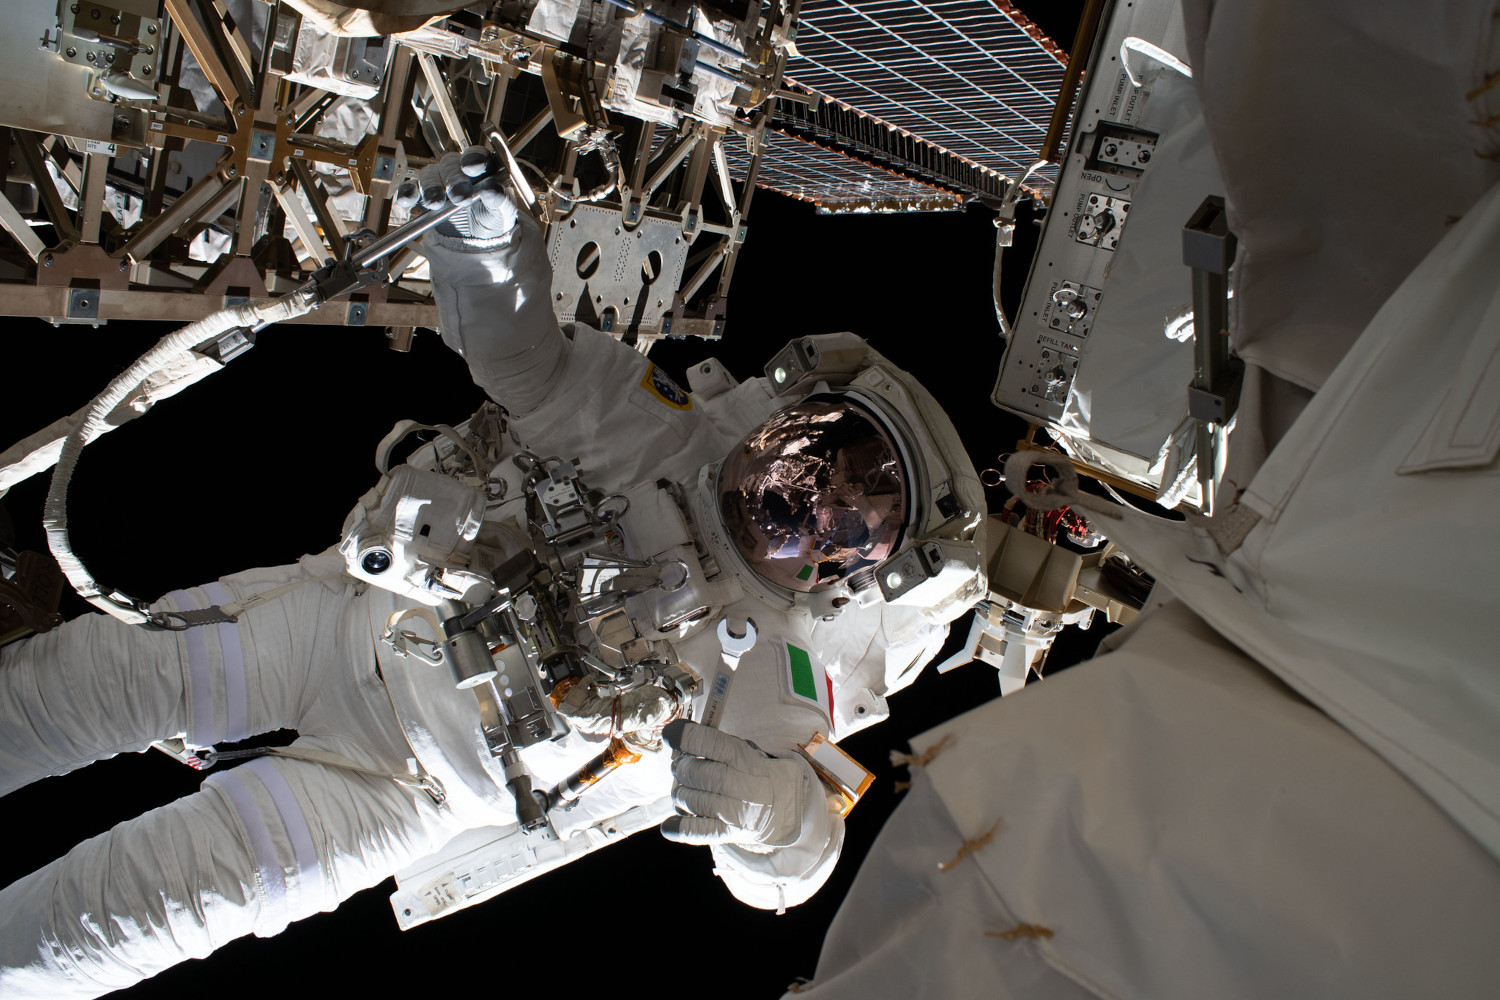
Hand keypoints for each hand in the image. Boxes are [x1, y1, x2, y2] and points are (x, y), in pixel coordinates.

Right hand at [394, 145, 517, 241]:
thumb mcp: (503, 211)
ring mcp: (439, 181)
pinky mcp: (423, 195)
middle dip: (453, 180)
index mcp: (482, 168)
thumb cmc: (493, 217)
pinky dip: (408, 193)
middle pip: (451, 165)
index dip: (473, 158)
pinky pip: (411, 189)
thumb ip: (500, 199)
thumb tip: (492, 189)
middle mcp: (458, 170)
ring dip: (431, 187)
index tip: (471, 167)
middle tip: (458, 196)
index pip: (477, 155)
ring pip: (430, 175)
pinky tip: (407, 200)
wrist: (478, 238)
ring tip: (436, 203)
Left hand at [660, 720, 810, 849]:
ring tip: (685, 790)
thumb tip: (683, 736)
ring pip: (691, 800)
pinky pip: (697, 832)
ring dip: (680, 793)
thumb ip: (721, 744)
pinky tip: (669, 825)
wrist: (786, 811)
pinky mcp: (728, 833)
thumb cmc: (761, 775)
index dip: (687, 737)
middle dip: (681, 767)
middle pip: (696, 772)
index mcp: (746, 760)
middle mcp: (740, 785)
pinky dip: (679, 828)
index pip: (712, 743)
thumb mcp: (751, 752)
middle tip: (680, 767)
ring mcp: (734, 812)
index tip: (671, 734)